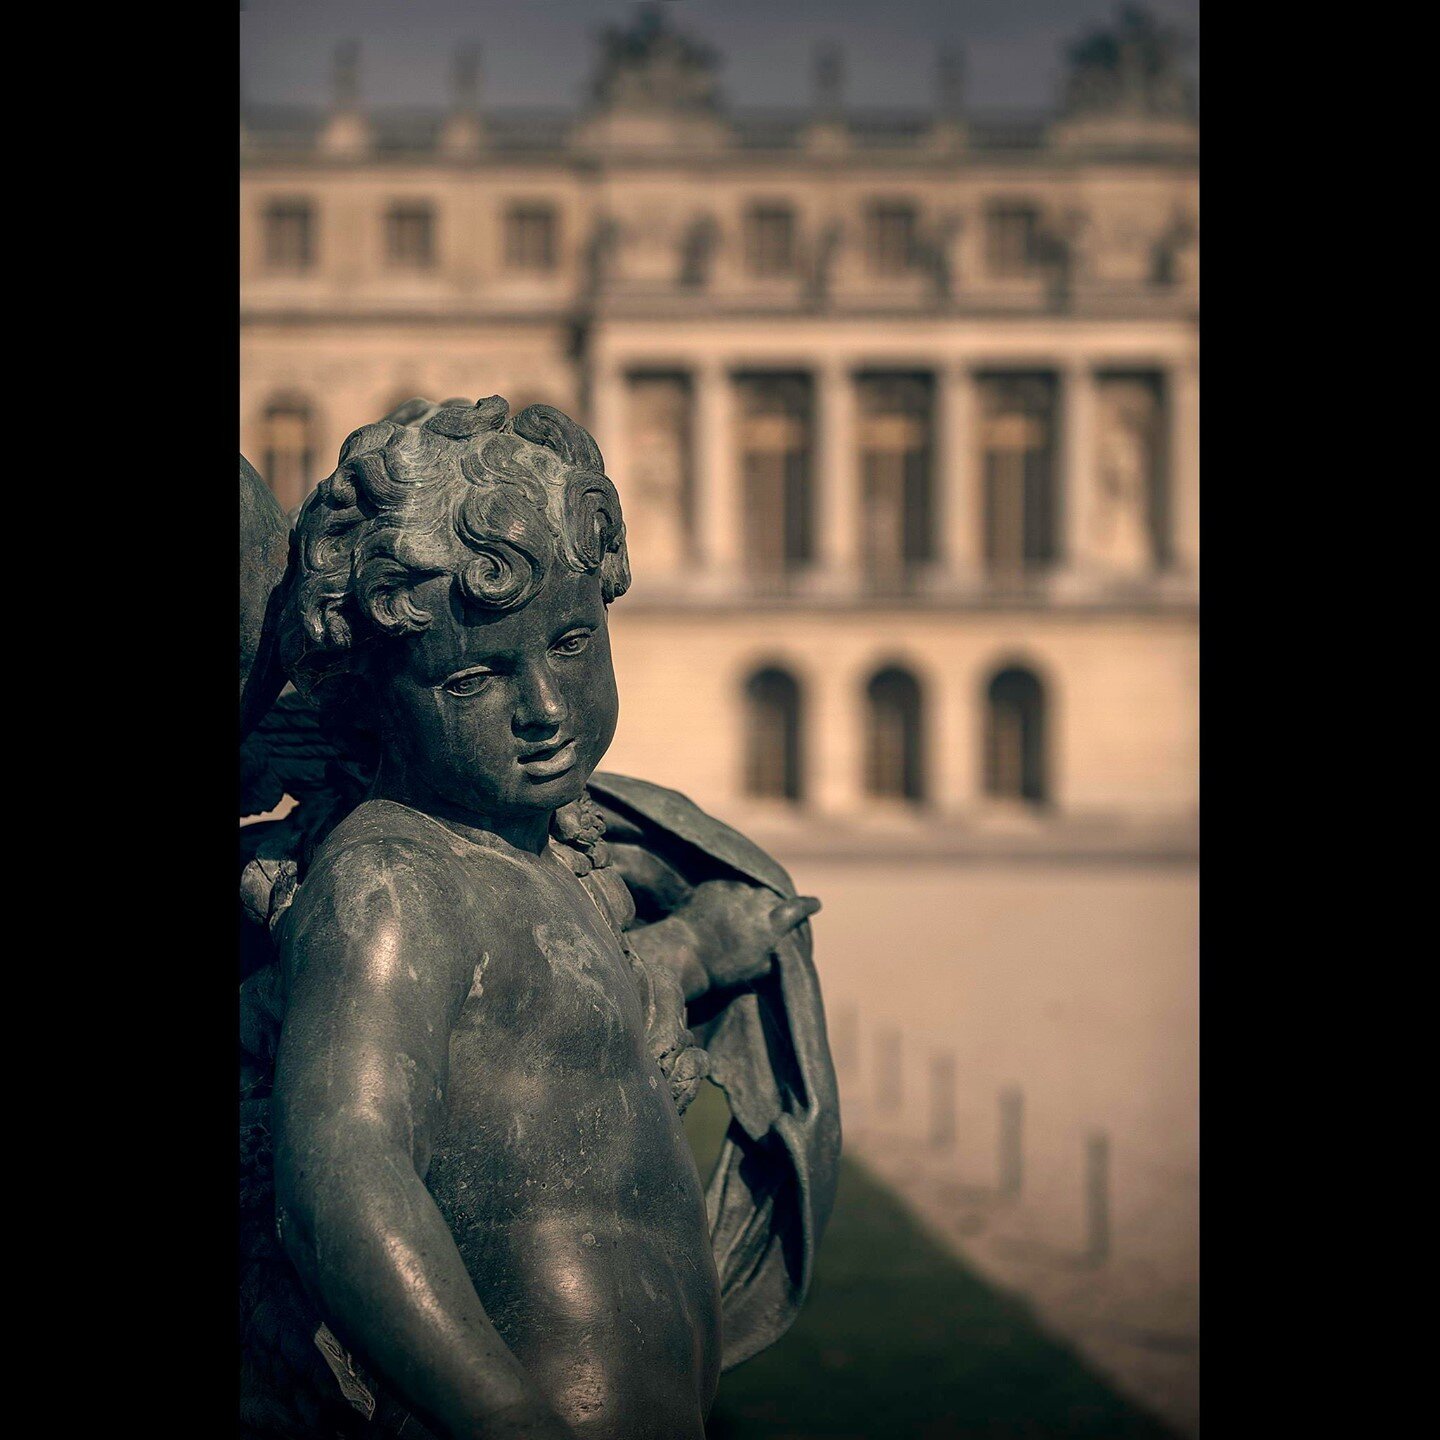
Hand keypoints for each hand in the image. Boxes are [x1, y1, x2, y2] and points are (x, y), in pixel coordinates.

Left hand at [678, 879, 820, 992]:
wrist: (683, 953)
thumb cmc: (721, 969)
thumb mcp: (756, 970)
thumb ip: (773, 953)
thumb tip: (778, 947)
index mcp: (772, 922)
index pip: (798, 907)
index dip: (807, 905)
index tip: (815, 903)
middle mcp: (756, 900)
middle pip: (769, 898)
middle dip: (767, 908)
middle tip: (757, 924)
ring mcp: (733, 889)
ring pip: (746, 891)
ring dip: (744, 902)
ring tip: (731, 921)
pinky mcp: (712, 885)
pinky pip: (724, 888)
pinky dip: (723, 899)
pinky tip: (714, 915)